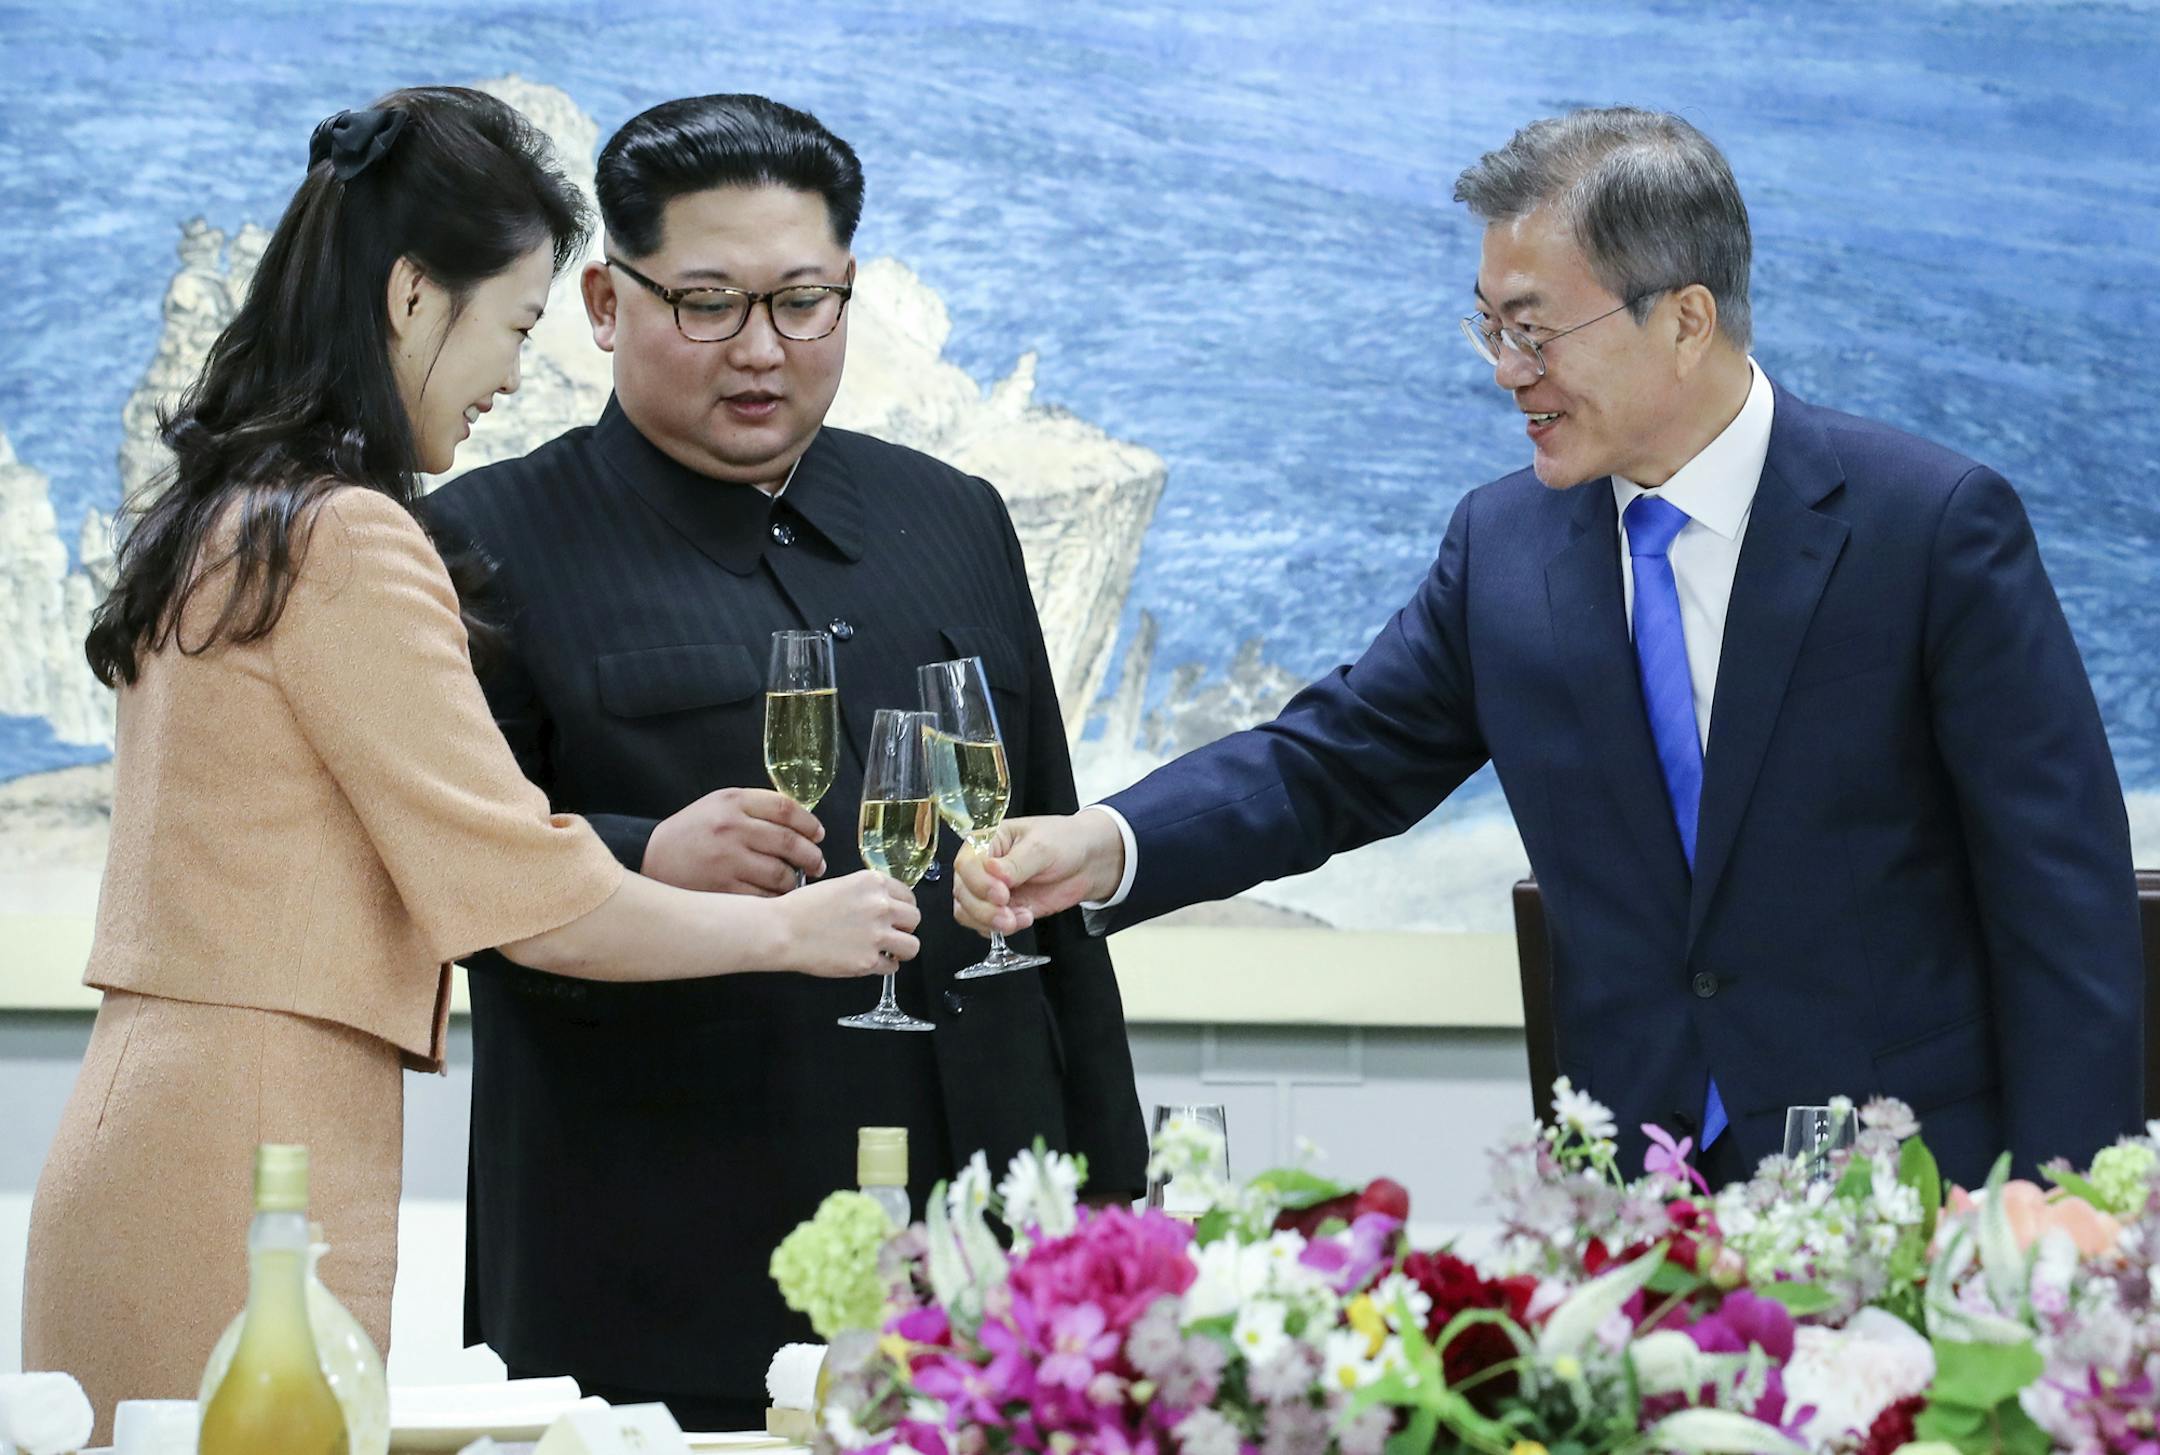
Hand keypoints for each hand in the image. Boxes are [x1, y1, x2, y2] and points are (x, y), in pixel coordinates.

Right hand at [642, 787, 823, 895]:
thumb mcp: (718, 804)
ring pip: (781, 874)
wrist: (650, 858)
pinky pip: (763, 897)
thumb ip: (755, 807)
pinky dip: (776, 899)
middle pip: (790, 843)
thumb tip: (801, 823)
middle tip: (817, 863)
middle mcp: (731, 828)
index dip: (810, 823)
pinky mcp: (721, 889)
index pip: (787, 808)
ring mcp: (727, 860)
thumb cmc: (692, 832)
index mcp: (733, 801)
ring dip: (795, 880)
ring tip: (795, 881)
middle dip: (812, 856)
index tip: (818, 834)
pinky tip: (776, 897)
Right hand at [774, 870, 921, 977]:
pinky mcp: (869, 961)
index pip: (908, 895)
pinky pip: (892, 967)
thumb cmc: (801, 908)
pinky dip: (883, 966)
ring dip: (901, 949)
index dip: (902, 908)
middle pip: (915, 919)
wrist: (782, 931)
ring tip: (886, 950)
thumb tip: (883, 906)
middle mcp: (880, 906)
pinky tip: (869, 961)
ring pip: (912, 946)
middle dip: (904, 928)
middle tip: (890, 933)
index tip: (897, 915)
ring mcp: (877, 935)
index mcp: (873, 883)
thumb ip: (867, 894)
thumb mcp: (840, 885)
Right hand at [952, 811, 1124, 936]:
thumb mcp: (1042, 846)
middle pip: (963, 893)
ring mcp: (990, 890)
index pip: (966, 864)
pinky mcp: (1002, 910)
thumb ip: (1016, 862)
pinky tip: (1024, 919)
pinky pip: (986, 926)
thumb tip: (992, 871)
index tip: (1001, 893)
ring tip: (1019, 919)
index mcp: (986, 841)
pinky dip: (1001, 930)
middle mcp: (982, 867)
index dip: (979, 883)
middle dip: (984, 909)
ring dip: (990, 922)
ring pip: (968, 913)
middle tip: (1008, 914)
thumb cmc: (1064, 841)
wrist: (1087, 862)